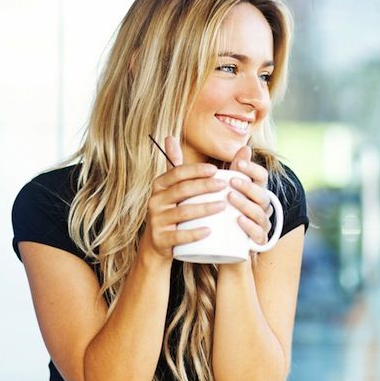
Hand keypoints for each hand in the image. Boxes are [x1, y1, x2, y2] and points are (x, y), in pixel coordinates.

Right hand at [141, 136, 225, 259]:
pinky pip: (179, 236)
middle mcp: (155, 201)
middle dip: (204, 186)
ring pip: (183, 212)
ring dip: (204, 208)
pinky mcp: (161, 239)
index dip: (195, 170)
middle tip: (224, 185)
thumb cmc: (171, 209)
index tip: (215, 169)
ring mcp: (157, 221)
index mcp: (159, 186)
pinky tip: (210, 230)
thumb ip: (174, 164)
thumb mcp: (170, 187)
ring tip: (223, 206)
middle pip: (182, 190)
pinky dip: (195, 233)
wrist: (157, 244)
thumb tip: (169, 136)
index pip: (177, 173)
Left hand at [228, 146, 272, 245]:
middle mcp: (263, 206)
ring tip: (230, 197)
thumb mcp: (230, 188)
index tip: (238, 163)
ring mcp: (262, 223)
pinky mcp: (258, 240)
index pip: (262, 176)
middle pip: (262, 194)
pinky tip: (239, 220)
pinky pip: (258, 233)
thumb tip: (243, 147)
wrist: (226, 243)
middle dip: (248, 186)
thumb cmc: (228, 209)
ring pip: (260, 213)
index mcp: (258, 191)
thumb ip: (237, 169)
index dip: (252, 168)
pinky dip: (250, 226)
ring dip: (245, 204)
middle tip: (232, 180)